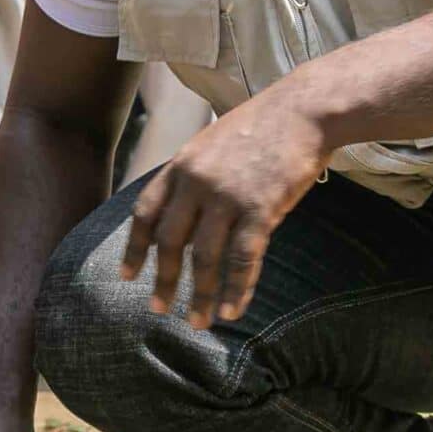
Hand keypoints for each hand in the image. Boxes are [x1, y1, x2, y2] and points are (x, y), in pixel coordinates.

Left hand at [120, 92, 328, 329]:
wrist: (305, 109)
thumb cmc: (264, 126)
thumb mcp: (214, 144)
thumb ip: (195, 178)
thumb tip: (185, 219)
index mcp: (181, 164)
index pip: (146, 211)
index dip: (135, 246)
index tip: (127, 275)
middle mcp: (196, 181)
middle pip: (170, 240)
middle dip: (163, 279)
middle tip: (159, 307)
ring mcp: (227, 196)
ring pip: (204, 257)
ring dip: (200, 294)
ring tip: (198, 322)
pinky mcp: (260, 208)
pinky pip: (242, 259)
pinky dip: (235, 289)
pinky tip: (231, 311)